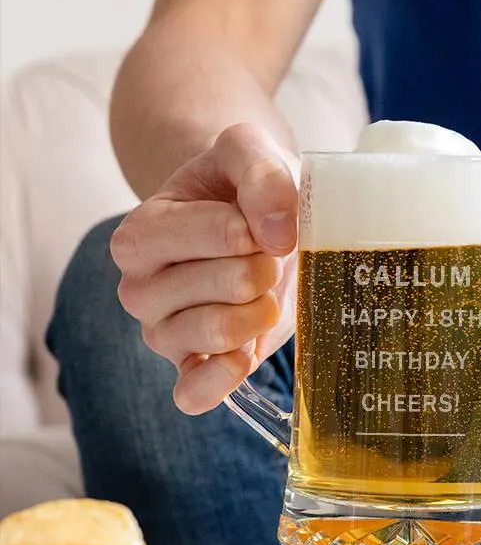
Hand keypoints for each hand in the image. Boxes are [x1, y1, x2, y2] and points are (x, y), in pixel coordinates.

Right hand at [111, 123, 298, 414]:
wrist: (256, 226)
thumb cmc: (244, 188)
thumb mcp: (250, 153)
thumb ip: (261, 173)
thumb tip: (276, 232)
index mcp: (140, 234)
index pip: (194, 235)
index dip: (243, 230)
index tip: (263, 225)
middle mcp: (140, 287)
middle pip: (212, 288)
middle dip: (258, 271)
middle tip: (268, 260)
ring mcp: (163, 333)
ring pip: (212, 335)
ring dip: (257, 314)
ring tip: (267, 295)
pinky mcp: (192, 368)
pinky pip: (193, 391)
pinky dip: (222, 380)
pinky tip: (244, 358)